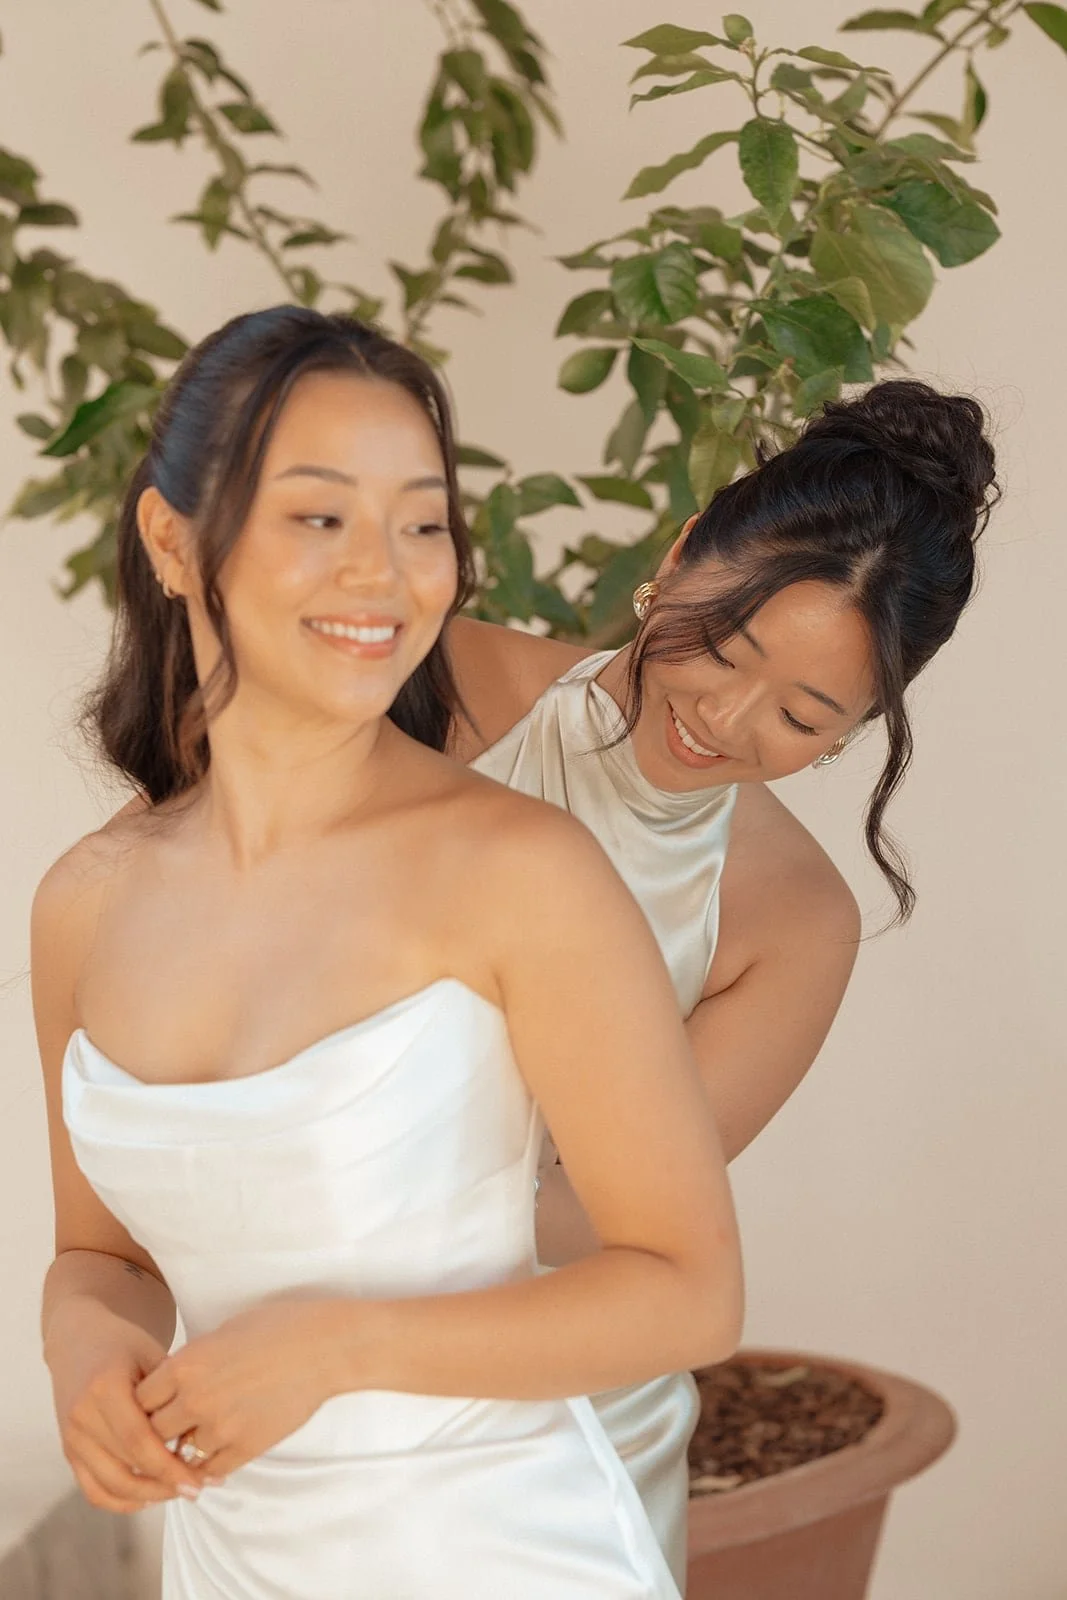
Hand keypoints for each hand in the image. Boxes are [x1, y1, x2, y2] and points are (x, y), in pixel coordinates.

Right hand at [46, 1297, 203, 1513]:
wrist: (80, 1339)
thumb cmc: (123, 1343)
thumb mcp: (151, 1352)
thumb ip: (171, 1390)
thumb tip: (201, 1433)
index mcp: (104, 1388)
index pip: (139, 1441)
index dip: (169, 1467)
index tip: (198, 1481)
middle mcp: (82, 1416)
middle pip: (126, 1467)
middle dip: (165, 1485)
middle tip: (198, 1488)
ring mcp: (72, 1437)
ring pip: (109, 1485)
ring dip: (146, 1496)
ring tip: (178, 1492)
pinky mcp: (68, 1450)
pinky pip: (92, 1489)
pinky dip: (120, 1500)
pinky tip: (148, 1497)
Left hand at [135, 1300, 338, 1478]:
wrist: (323, 1347)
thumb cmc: (278, 1327)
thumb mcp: (224, 1332)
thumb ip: (192, 1360)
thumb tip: (174, 1379)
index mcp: (186, 1364)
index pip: (139, 1399)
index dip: (145, 1403)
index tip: (154, 1403)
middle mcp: (195, 1398)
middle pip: (153, 1431)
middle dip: (160, 1429)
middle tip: (168, 1428)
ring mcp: (220, 1427)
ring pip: (180, 1454)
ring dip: (185, 1449)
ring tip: (195, 1440)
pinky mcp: (245, 1447)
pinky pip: (211, 1470)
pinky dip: (207, 1468)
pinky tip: (212, 1460)